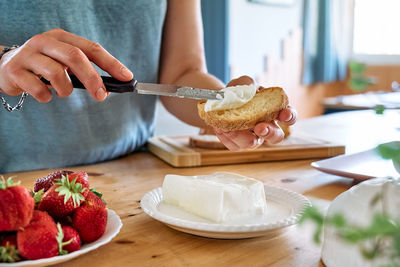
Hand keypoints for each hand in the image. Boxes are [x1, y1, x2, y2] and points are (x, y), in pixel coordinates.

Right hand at [0, 28, 132, 101]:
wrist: (5, 67)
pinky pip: (38, 89)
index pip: (91, 48)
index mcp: (62, 37)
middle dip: (93, 78)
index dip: (111, 63)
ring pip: (57, 73)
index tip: (127, 77)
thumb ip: (84, 71)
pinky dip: (46, 96)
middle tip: (101, 96)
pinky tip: (44, 94)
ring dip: (65, 90)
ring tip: (61, 92)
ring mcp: (28, 55)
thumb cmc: (44, 66)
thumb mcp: (64, 63)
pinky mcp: (14, 71)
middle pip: (75, 57)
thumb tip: (108, 88)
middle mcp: (44, 41)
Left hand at [214, 76, 296, 150]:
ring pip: (253, 144)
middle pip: (277, 137)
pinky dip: (228, 136)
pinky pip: (235, 144)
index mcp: (274, 112)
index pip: (289, 116)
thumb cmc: (237, 92)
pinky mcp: (238, 144)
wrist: (219, 102)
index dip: (289, 116)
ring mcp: (253, 138)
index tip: (284, 114)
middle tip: (260, 127)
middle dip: (270, 133)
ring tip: (233, 127)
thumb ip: (248, 84)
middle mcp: (267, 128)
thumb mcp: (243, 83)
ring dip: (244, 137)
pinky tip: (221, 127)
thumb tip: (250, 91)